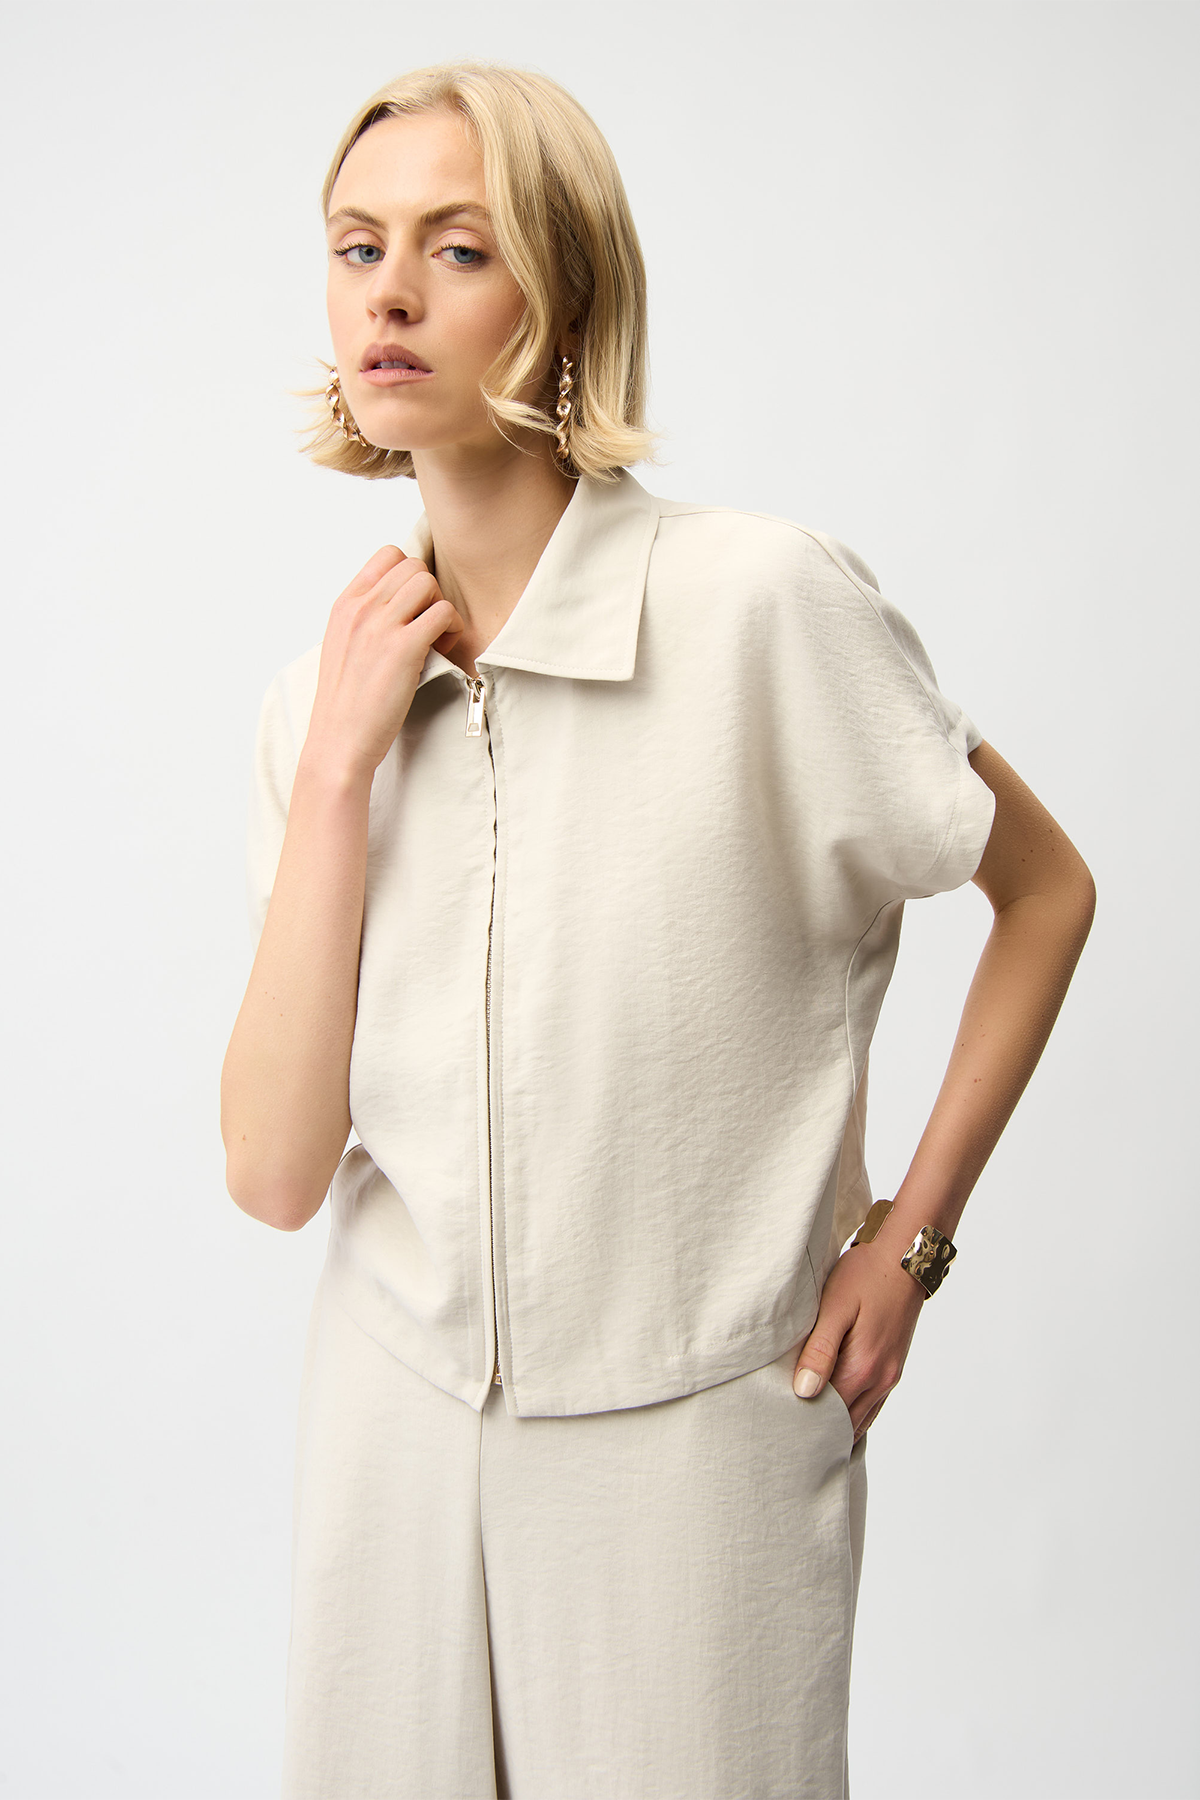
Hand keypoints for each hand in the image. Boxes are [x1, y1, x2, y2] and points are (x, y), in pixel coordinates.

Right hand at [302, 546, 465, 778]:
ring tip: (437, 639)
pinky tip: (444, 650)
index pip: (387, 556)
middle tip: (429, 626)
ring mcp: (380, 625)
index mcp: (345, 605)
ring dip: (441, 608)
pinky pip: (443, 612)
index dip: (411, 575)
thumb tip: (399, 605)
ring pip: (428, 582)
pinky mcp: (403, 648)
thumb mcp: (343, 647)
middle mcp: (360, 608)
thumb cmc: (346, 703)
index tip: (414, 607)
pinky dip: (453, 628)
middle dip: (430, 593)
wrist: (338, 741)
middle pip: (413, 566)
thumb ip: (365, 620)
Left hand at [792, 1241, 926, 1440]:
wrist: (905, 1258)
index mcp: (862, 1368)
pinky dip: (854, 1412)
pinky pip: (873, 1407)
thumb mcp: (835, 1307)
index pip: (826, 1412)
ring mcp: (890, 1377)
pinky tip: (834, 1407)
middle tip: (787, 1422)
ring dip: (836, 1421)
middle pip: (843, 1421)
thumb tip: (804, 1391)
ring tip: (806, 1417)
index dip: (802, 1416)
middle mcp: (880, 1380)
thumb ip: (820, 1351)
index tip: (780, 1414)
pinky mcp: (894, 1368)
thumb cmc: (866, 1276)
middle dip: (817, 1424)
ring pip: (860, 1418)